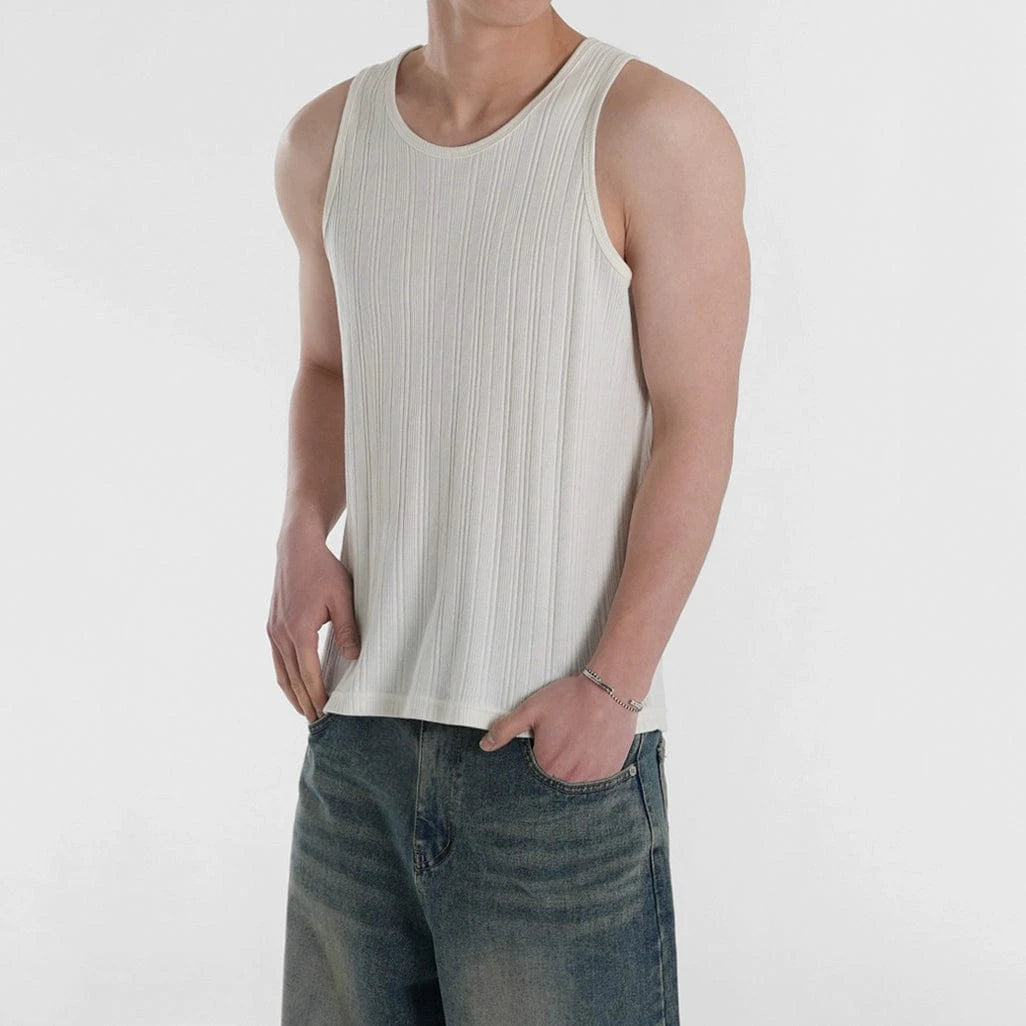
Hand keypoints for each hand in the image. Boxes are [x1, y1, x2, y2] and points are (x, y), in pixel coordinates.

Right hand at [266, 520, 360, 721]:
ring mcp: (273, 631)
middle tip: (317, 723)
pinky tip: (293, 684)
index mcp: (299, 631)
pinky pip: (277, 659)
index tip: (328, 713)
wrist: (295, 548)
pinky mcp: (271, 625)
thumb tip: (354, 658)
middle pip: (292, 680)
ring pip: (281, 672)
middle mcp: (281, 635)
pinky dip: (285, 677)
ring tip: (304, 711)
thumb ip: (348, 629)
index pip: (309, 675)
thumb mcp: (342, 598)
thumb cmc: (323, 570)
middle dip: (305, 702)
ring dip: (292, 693)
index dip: (319, 696)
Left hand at [478, 674, 638, 782]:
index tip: (548, 741)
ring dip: (575, 766)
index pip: (535, 772)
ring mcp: (593, 778)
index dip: (539, 754)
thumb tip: (485, 745)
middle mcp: (570, 778)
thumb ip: (506, 728)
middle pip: (556, 778)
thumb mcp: (532, 709)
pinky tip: (592, 747)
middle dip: (557, 761)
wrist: (610, 691)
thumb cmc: (571, 698)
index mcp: (547, 765)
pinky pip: (596, 779)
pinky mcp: (610, 772)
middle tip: (565, 738)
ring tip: (579, 742)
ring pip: (577, 779)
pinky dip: (592, 767)